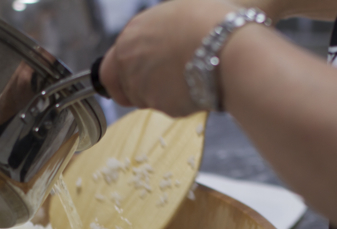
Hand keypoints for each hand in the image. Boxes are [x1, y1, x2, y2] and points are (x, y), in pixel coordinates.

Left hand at [99, 0, 239, 115]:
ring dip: (160, 95)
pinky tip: (197, 86)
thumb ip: (157, 30)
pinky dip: (181, 102)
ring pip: (145, 101)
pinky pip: (168, 108)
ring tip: (187, 78)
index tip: (134, 78)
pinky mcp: (162, 107)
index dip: (122, 75)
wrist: (227, 48)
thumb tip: (161, 36)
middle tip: (161, 84)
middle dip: (137, 90)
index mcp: (130, 36)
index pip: (109, 68)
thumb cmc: (209, 22)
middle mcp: (130, 64)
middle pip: (123, 89)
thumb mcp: (177, 12)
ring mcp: (144, 88)